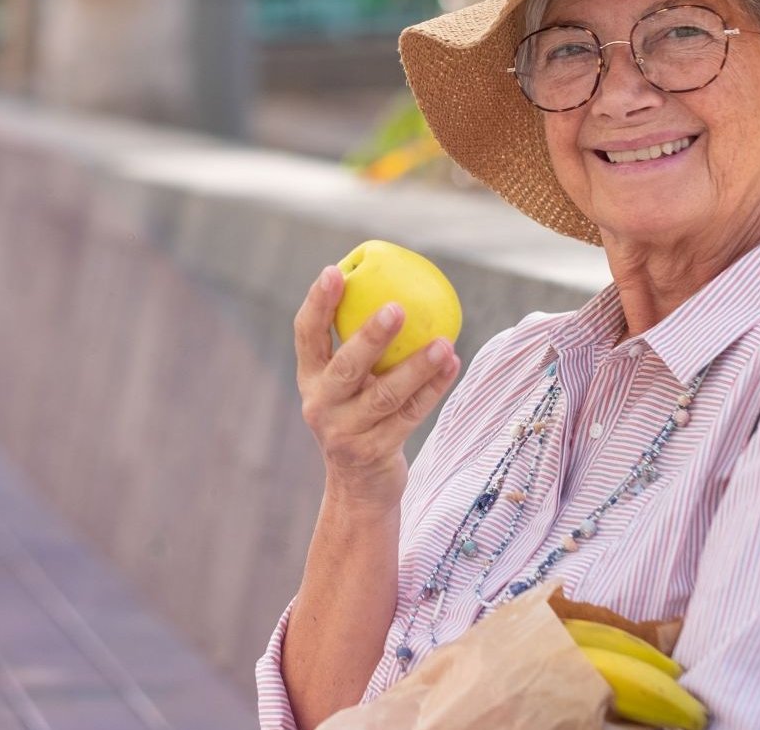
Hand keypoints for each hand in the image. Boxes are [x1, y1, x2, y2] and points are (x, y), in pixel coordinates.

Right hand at [294, 264, 460, 498]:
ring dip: (417, 367)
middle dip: (370, 336)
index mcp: (310, 379)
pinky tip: (452, 364)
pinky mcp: (374, 453)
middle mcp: (320, 405)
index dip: (318, 303)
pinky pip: (410, 415)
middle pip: (346, 366)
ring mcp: (345, 432)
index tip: (334, 271)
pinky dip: (433, 389)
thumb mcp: (347, 387)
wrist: (358, 488)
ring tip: (444, 342)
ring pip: (385, 395)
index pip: (306, 335)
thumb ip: (359, 349)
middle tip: (398, 308)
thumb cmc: (359, 418)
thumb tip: (395, 286)